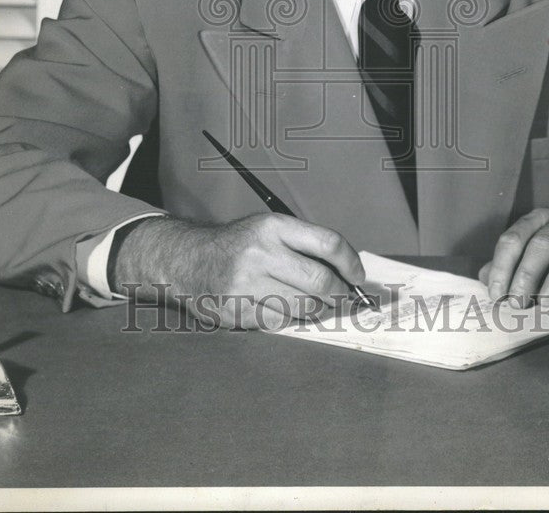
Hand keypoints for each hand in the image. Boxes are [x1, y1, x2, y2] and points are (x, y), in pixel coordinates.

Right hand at [111, 213, 365, 328]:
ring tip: (318, 305)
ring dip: (319, 310)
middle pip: (320, 281)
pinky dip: (293, 319)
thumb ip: (305, 244)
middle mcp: (260, 253)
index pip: (327, 243)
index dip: (351, 262)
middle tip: (344, 298)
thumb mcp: (269, 229)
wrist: (189, 260)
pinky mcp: (238, 310)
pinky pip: (282, 322)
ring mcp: (247, 284)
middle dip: (340, 294)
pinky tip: (289, 311)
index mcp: (273, 227)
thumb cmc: (240, 244)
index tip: (358, 277)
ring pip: (304, 307)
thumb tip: (349, 273)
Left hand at [478, 207, 548, 306]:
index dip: (502, 267)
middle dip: (526, 276)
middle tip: (518, 303)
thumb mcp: (534, 242)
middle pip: (540, 244)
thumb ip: (510, 260)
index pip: (513, 239)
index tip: (496, 294)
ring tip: (545, 304)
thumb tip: (485, 278)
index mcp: (536, 219)